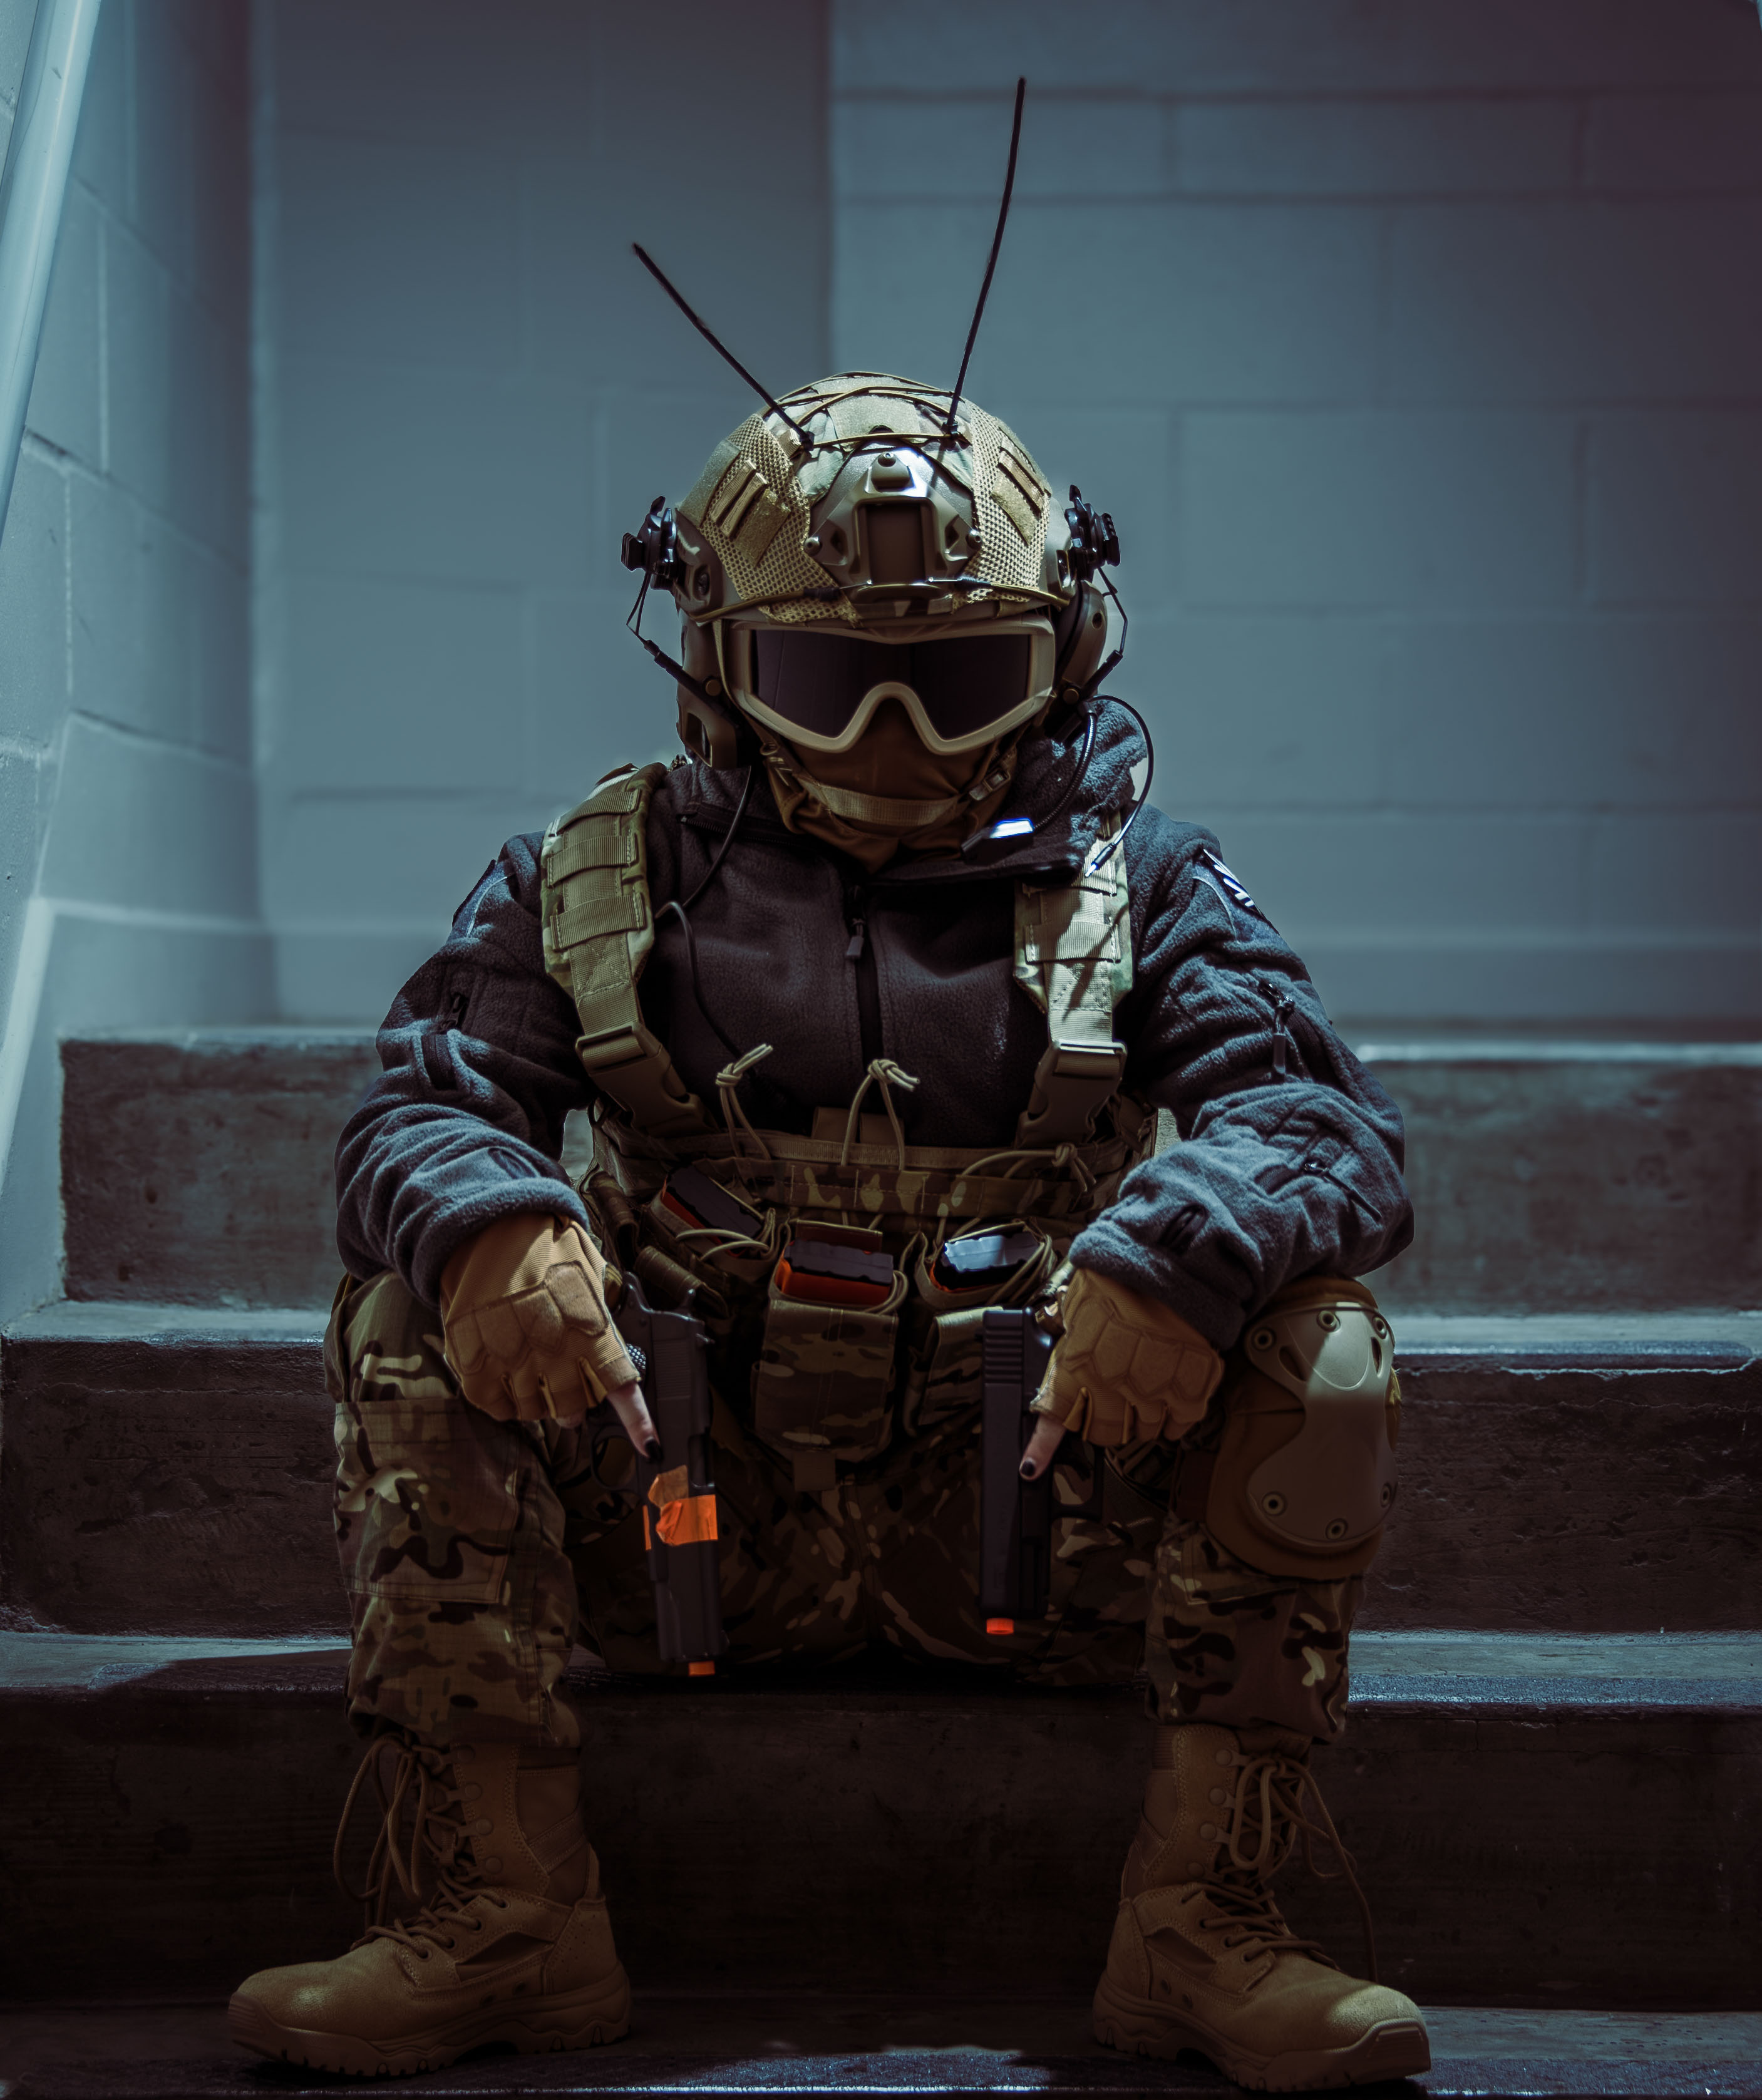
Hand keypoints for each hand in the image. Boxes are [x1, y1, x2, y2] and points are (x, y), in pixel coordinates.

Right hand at [439, 1212, 656, 1451]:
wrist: (488, 1226)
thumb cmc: (545, 1245)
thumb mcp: (589, 1272)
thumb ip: (603, 1312)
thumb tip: (615, 1344)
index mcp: (588, 1324)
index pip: (619, 1383)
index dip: (637, 1421)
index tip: (650, 1446)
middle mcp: (552, 1346)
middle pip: (574, 1404)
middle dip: (577, 1408)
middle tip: (572, 1400)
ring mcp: (510, 1356)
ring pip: (534, 1410)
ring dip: (540, 1406)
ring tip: (536, 1386)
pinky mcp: (474, 1359)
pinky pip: (494, 1404)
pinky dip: (504, 1404)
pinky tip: (507, 1387)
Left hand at [1020, 1267, 1222, 1479]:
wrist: (1173, 1266)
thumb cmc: (1122, 1278)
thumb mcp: (1079, 1302)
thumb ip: (1069, 1333)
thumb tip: (1061, 1340)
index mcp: (1077, 1367)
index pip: (1054, 1417)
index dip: (1041, 1448)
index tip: (1031, 1467)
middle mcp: (1111, 1389)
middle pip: (1102, 1433)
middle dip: (1103, 1421)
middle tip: (1112, 1398)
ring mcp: (1152, 1395)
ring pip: (1142, 1431)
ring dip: (1141, 1417)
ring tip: (1146, 1386)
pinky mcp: (1188, 1392)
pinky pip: (1179, 1425)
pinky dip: (1175, 1418)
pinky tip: (1172, 1396)